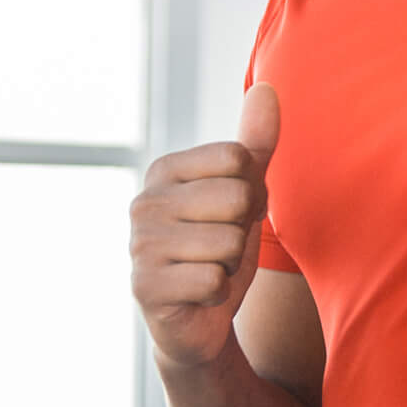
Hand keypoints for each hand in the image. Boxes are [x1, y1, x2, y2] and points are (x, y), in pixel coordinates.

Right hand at [129, 82, 279, 369]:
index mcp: (165, 170)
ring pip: (229, 241)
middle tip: (222, 246)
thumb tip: (266, 87)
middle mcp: (144, 202)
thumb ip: (256, 144)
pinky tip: (199, 295)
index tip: (234, 214)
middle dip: (244, 229)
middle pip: (238, 198)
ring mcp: (139, 245)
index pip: (240, 159)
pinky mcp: (145, 287)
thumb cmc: (220, 248)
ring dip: (231, 264)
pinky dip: (219, 293)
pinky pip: (215, 281)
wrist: (197, 319)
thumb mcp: (243, 193)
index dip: (254, 193)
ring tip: (208, 269)